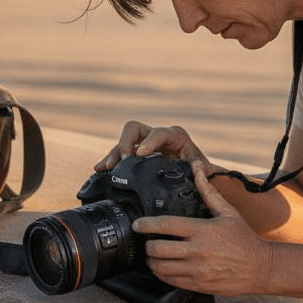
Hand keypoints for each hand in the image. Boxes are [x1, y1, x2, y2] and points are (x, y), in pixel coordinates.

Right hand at [94, 121, 215, 176]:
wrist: (192, 172)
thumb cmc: (197, 167)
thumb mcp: (202, 167)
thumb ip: (202, 168)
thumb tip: (199, 168)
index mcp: (173, 135)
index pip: (159, 133)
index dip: (149, 142)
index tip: (140, 154)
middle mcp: (155, 136)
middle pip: (134, 129)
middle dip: (126, 143)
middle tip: (125, 161)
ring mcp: (143, 143)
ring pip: (123, 142)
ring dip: (114, 154)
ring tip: (106, 167)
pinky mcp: (135, 153)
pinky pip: (119, 154)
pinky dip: (109, 160)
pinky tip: (99, 169)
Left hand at [134, 171, 273, 296]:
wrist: (261, 267)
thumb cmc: (244, 239)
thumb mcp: (228, 212)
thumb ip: (208, 193)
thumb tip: (198, 170)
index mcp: (203, 230)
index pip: (166, 225)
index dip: (146, 224)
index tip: (138, 224)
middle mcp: (198, 251)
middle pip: (157, 249)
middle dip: (147, 245)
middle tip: (147, 242)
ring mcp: (197, 270)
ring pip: (160, 267)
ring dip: (152, 261)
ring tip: (153, 256)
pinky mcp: (198, 285)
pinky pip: (170, 281)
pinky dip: (162, 274)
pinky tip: (164, 268)